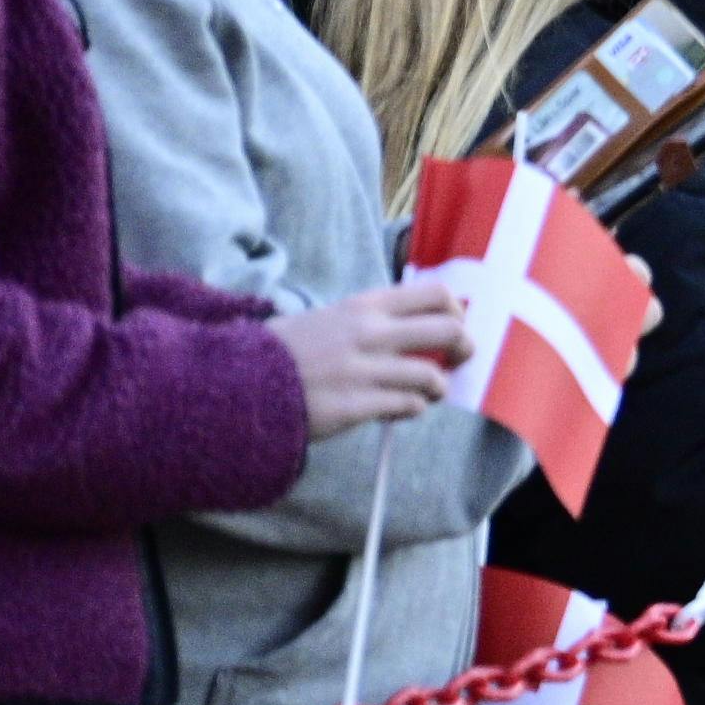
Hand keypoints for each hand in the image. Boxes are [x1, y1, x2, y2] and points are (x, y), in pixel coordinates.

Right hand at [275, 282, 466, 432]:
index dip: (457, 312)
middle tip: (455, 362)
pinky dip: (410, 410)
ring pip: (434, 378)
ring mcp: (363, 370)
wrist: (240, 382)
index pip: (437, 293)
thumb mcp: (329, 319)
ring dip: (435, 389)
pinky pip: (408, 407)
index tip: (452, 326)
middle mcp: (369, 333)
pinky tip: (393, 409)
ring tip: (420, 393)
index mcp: (364, 306)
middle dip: (464, 349)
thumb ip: (372, 319)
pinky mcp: (356, 404)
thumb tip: (419, 325)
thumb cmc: (288, 352)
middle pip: (450, 331)